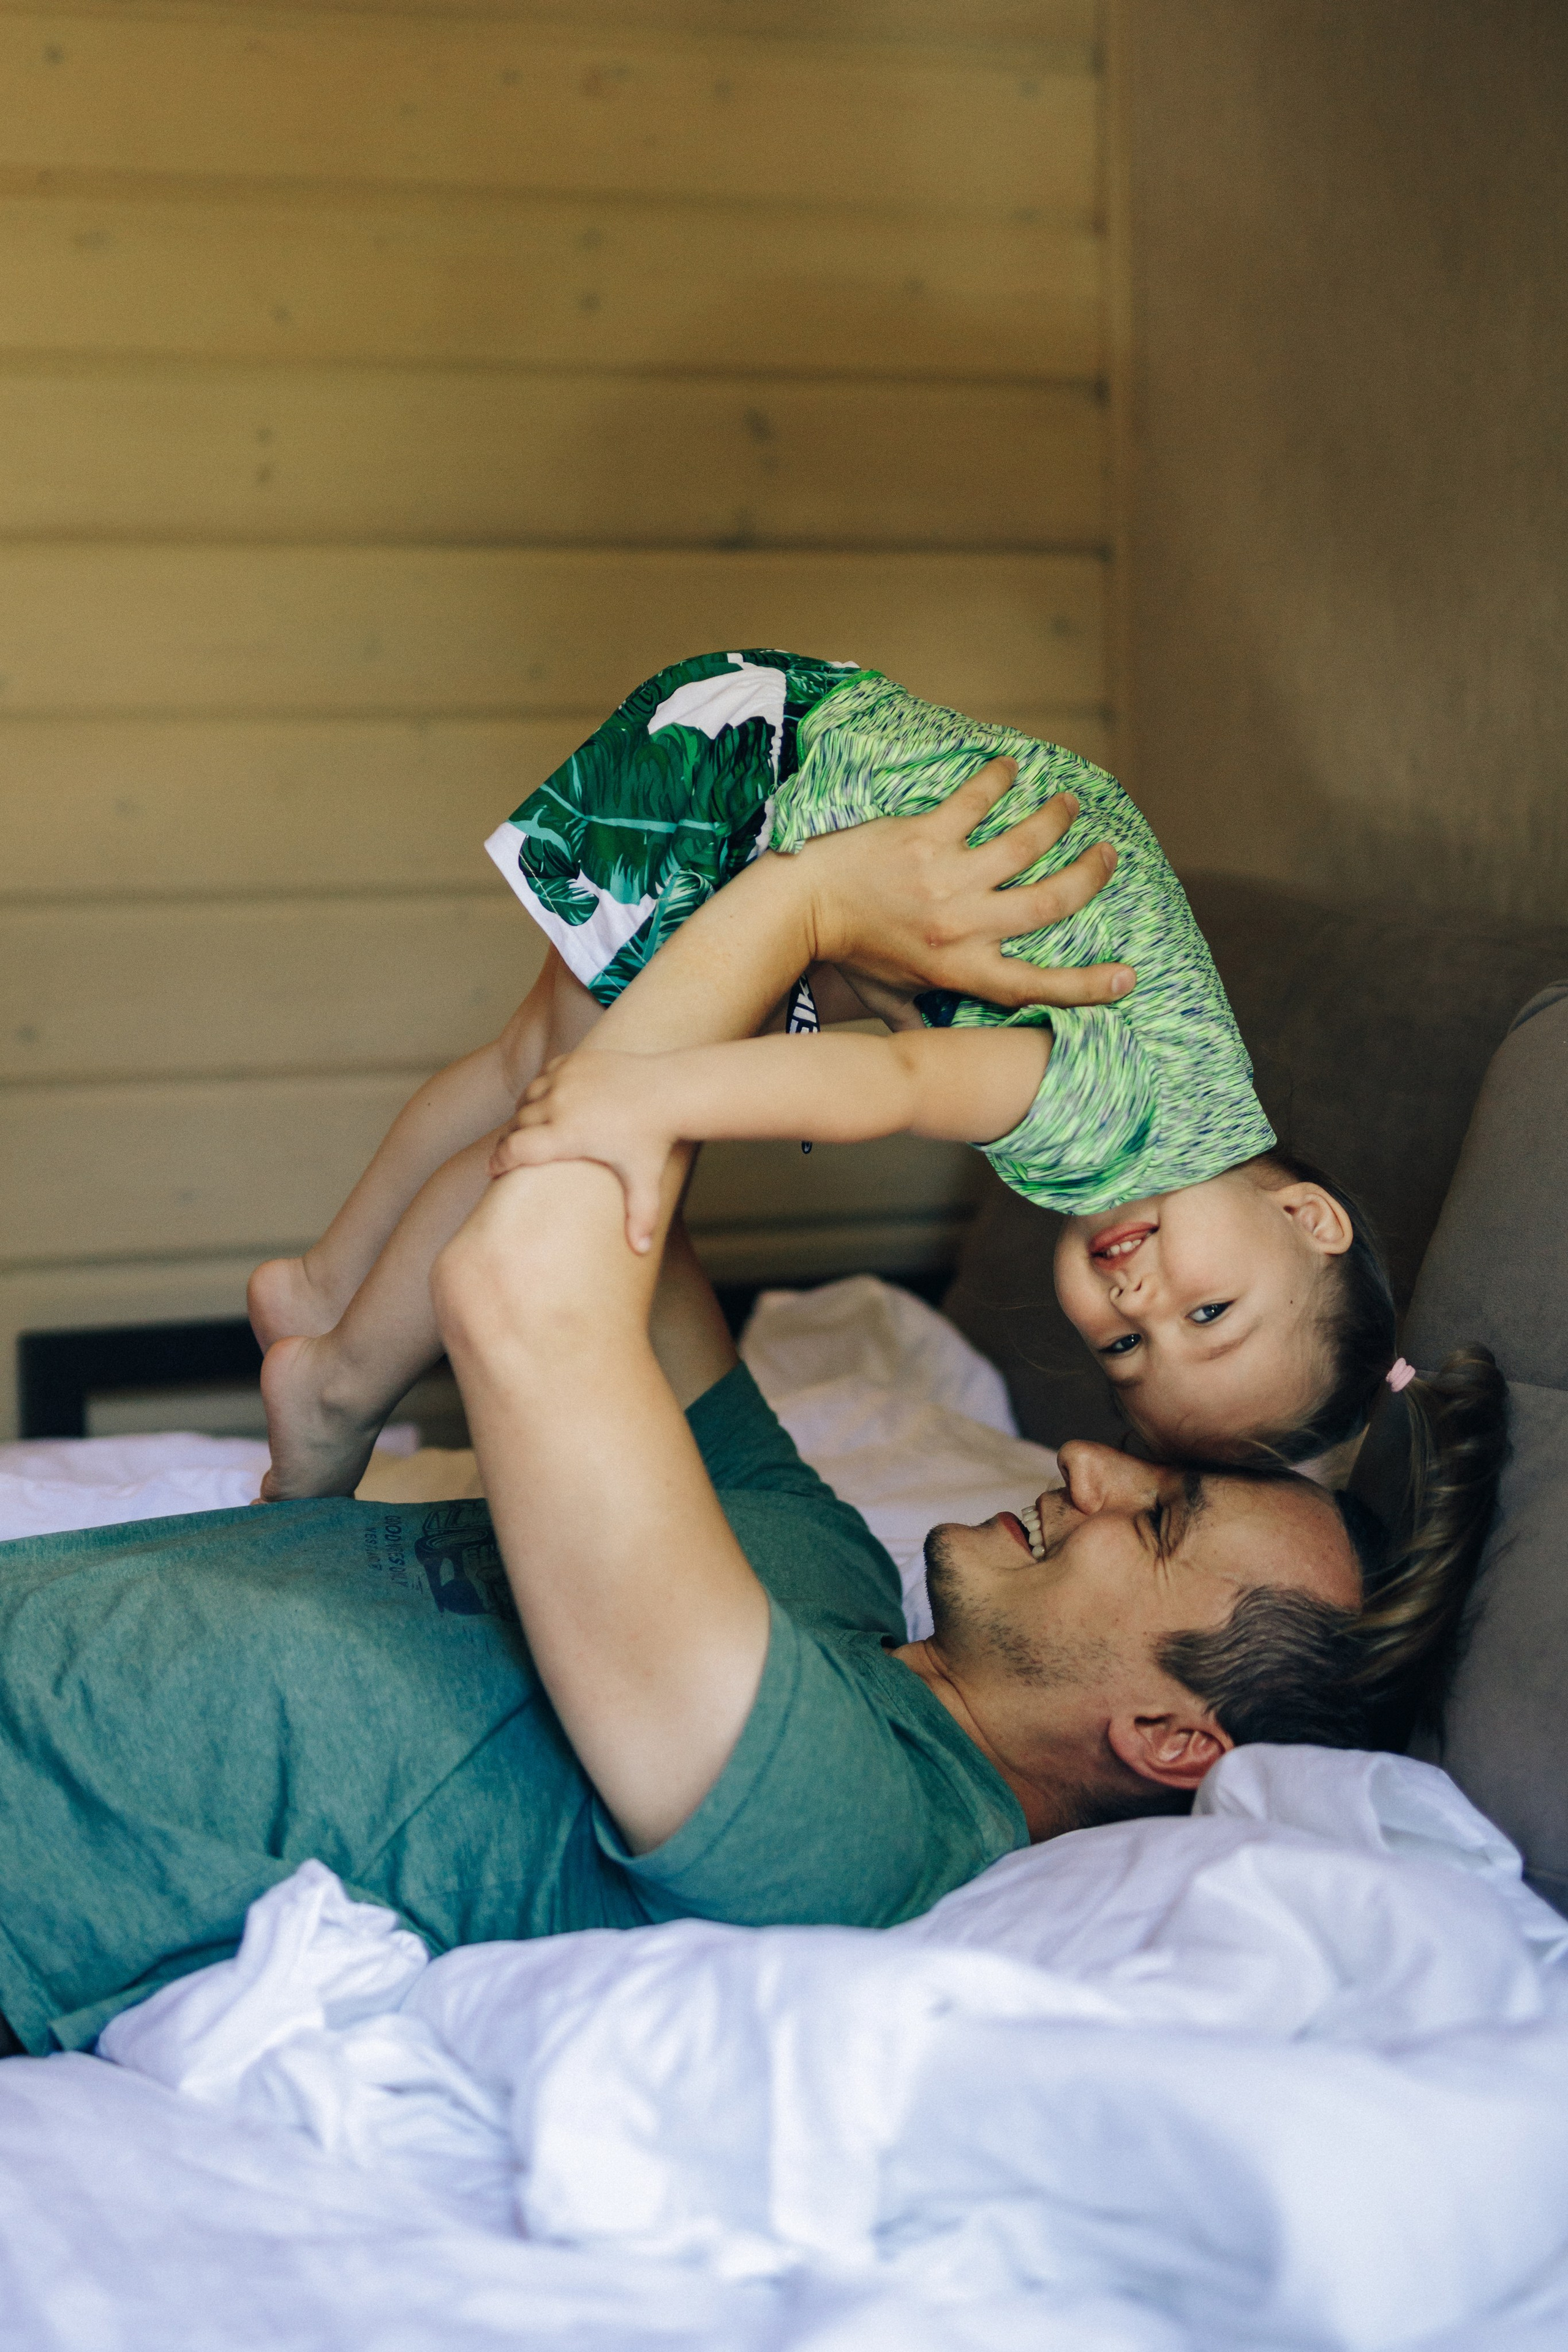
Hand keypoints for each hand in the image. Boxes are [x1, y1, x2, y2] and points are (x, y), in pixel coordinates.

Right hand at [491, 1053, 676, 1252]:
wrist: (669, 1091)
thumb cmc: (653, 1139)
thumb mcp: (644, 1181)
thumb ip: (640, 1217)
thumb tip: (642, 1252)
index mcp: (568, 1134)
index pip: (514, 1149)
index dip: (499, 1161)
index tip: (494, 1170)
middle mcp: (560, 1103)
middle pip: (518, 1125)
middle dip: (513, 1141)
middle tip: (514, 1154)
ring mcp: (565, 1077)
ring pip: (528, 1098)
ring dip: (526, 1113)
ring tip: (532, 1130)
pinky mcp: (574, 1060)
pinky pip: (544, 1076)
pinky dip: (542, 1090)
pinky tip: (551, 1103)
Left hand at [793, 757, 1131, 1010]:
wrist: (802, 907)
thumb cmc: (850, 956)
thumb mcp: (892, 1001)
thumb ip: (925, 1025)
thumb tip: (945, 1060)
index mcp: (962, 971)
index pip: (1038, 985)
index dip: (1088, 986)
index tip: (1128, 977)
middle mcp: (962, 926)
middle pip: (1049, 902)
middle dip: (1088, 876)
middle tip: (1106, 854)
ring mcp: (945, 878)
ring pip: (1023, 844)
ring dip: (1055, 820)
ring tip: (1069, 804)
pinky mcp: (923, 836)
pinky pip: (974, 801)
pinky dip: (997, 780)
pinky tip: (1010, 766)